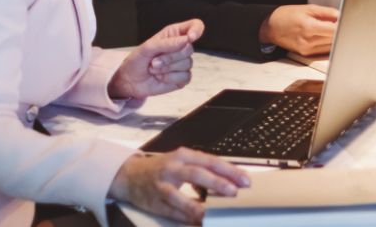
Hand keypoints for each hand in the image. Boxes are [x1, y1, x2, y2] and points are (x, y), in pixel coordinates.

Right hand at [109, 149, 249, 223]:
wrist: (129, 175)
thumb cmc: (163, 167)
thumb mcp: (183, 161)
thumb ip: (204, 168)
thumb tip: (231, 180)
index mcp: (184, 155)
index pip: (211, 161)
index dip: (229, 170)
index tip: (245, 180)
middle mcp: (172, 168)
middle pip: (197, 174)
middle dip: (217, 183)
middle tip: (234, 192)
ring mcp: (161, 186)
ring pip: (181, 198)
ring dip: (198, 207)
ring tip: (214, 212)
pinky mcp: (154, 202)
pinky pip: (172, 212)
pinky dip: (186, 218)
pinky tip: (198, 221)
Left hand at [110, 20, 202, 99]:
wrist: (130, 81)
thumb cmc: (137, 61)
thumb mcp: (147, 48)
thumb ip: (167, 43)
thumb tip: (186, 40)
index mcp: (175, 35)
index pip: (195, 26)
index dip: (196, 30)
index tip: (190, 38)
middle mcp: (181, 47)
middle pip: (189, 48)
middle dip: (170, 57)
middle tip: (154, 61)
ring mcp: (183, 63)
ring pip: (187, 63)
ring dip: (167, 68)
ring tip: (154, 69)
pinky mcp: (182, 78)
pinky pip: (185, 76)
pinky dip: (170, 78)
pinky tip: (161, 77)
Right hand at [258, 4, 338, 55]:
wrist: (270, 28)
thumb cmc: (287, 16)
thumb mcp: (308, 8)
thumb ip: (327, 12)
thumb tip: (341, 15)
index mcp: (308, 27)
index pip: (334, 29)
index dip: (344, 25)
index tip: (349, 21)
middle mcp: (308, 41)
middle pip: (334, 39)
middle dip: (341, 31)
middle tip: (344, 23)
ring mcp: (307, 50)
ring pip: (331, 46)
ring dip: (335, 38)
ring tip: (333, 28)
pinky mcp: (306, 55)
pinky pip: (324, 51)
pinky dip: (328, 44)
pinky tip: (327, 36)